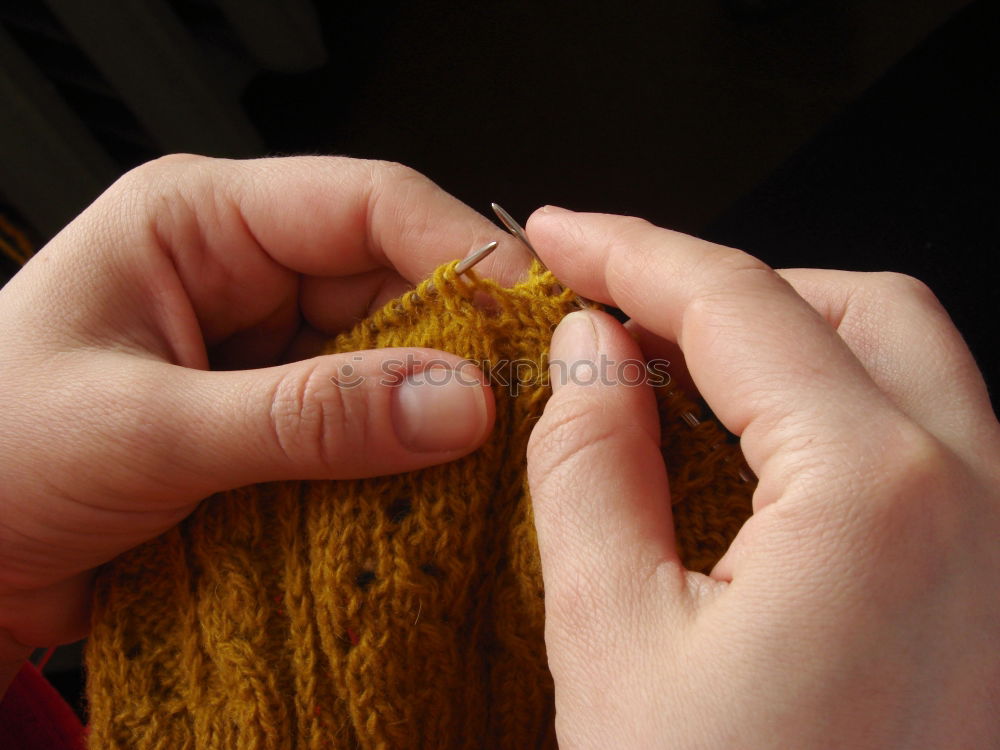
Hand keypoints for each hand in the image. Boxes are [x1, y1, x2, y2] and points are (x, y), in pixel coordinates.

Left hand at [0, 156, 524, 681]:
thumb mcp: (143, 429)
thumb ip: (306, 417)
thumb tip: (457, 402)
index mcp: (200, 223)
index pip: (363, 204)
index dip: (458, 250)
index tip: (529, 315)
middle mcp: (245, 275)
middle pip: (392, 284)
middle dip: (460, 343)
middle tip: (525, 406)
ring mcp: (266, 352)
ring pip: (389, 361)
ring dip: (434, 411)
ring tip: (491, 460)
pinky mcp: (276, 421)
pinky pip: (364, 426)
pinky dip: (401, 460)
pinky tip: (436, 491)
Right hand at [525, 207, 999, 748]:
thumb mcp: (612, 641)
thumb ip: (590, 465)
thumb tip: (582, 352)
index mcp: (878, 492)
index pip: (737, 302)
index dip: (630, 251)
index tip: (558, 234)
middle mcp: (982, 498)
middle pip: (849, 307)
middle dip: (722, 284)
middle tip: (613, 305)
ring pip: (899, 367)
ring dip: (779, 341)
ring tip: (665, 366)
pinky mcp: (992, 596)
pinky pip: (919, 445)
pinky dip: (823, 410)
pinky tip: (743, 446)